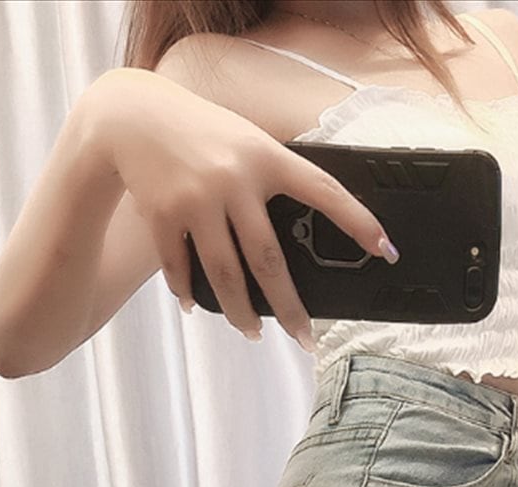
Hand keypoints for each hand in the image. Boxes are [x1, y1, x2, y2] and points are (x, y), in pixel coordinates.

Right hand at [91, 68, 395, 349]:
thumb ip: (274, 179)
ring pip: (225, 275)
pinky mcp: (162, 215)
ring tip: (252, 332)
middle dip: (290, 308)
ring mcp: (196, 200)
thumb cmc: (204, 133)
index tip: (385, 250)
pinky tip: (195, 307)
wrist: (131, 115)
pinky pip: (179, 266)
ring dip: (240, 312)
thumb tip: (306, 233)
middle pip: (268, 261)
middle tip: (306, 340)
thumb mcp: (248, 143)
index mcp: (266, 158)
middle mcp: (234, 180)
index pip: (324, 191)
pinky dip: (187, 290)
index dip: (358, 221)